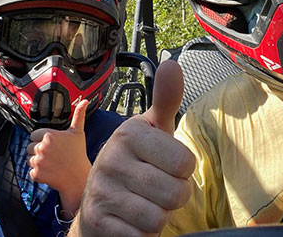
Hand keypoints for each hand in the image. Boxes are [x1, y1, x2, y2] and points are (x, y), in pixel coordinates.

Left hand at [28, 99, 91, 214]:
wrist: (79, 178)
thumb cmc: (78, 154)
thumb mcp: (78, 133)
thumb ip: (78, 115)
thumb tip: (84, 101)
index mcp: (49, 135)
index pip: (34, 135)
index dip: (42, 140)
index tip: (52, 145)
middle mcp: (42, 147)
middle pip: (30, 147)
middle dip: (39, 151)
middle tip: (53, 155)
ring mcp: (39, 161)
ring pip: (30, 159)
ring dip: (38, 162)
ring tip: (52, 163)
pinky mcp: (37, 173)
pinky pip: (31, 172)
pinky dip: (39, 174)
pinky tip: (50, 172)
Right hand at [70, 60, 195, 236]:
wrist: (96, 206)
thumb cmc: (135, 165)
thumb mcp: (153, 131)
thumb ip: (166, 100)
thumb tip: (172, 63)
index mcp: (129, 134)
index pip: (185, 162)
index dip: (182, 171)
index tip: (163, 165)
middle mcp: (111, 159)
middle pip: (176, 193)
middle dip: (173, 198)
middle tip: (156, 190)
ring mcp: (101, 191)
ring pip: (159, 218)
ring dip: (158, 217)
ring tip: (143, 204)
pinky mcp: (98, 221)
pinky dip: (142, 236)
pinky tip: (130, 223)